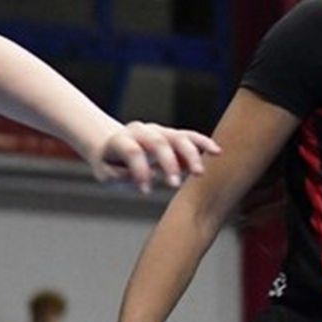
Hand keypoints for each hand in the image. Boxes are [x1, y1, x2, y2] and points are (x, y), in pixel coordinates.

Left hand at [92, 121, 221, 193]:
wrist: (111, 146)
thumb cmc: (109, 164)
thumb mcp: (105, 175)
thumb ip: (119, 177)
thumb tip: (147, 177)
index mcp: (121, 140)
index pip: (132, 151)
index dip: (140, 171)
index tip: (145, 191)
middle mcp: (141, 131)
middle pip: (158, 142)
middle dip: (168, 163)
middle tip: (174, 184)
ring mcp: (158, 131)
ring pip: (178, 137)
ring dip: (190, 155)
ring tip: (199, 173)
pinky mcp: (172, 135)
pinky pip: (190, 136)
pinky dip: (203, 142)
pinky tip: (217, 152)